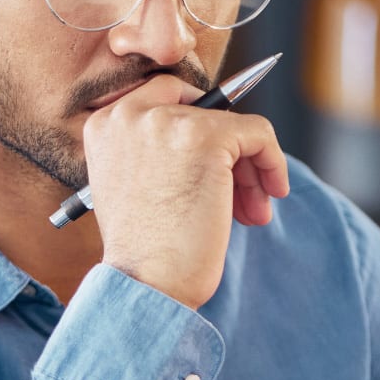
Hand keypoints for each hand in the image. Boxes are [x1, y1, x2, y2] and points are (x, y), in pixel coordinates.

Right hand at [82, 74, 288, 308]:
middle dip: (228, 152)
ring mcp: (168, 121)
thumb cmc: (147, 250)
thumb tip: (223, 132)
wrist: (147, 284)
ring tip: (251, 210)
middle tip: (241, 195)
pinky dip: (273, 163)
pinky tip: (270, 196)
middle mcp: (130, 113)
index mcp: (106, 123)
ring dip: (250, 169)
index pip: (168, 95)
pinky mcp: (206, 136)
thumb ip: (163, 149)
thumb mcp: (138, 183)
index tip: (220, 159)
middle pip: (204, 110)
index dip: (201, 123)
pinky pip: (259, 133)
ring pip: (234, 126)